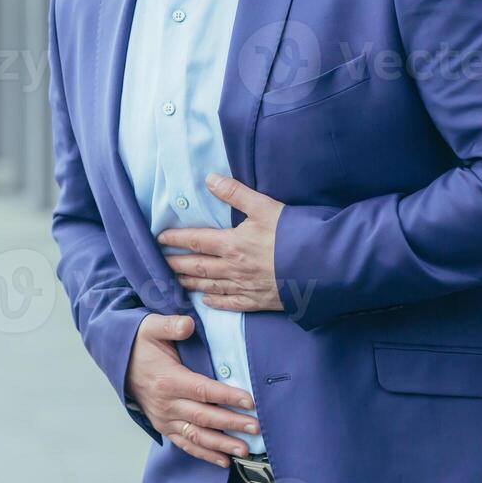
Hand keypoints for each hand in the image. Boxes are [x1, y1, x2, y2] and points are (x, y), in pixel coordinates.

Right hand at [124, 313, 259, 467]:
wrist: (119, 361)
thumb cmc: (140, 344)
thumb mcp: (151, 327)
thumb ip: (171, 325)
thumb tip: (189, 324)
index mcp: (168, 380)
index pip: (203, 390)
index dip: (227, 396)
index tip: (249, 401)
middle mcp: (166, 404)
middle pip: (204, 416)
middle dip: (231, 423)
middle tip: (255, 427)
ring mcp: (164, 418)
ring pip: (196, 435)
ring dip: (221, 445)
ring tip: (244, 450)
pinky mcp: (164, 426)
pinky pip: (185, 444)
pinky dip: (204, 454)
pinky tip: (224, 461)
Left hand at [159, 173, 285, 311]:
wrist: (322, 266)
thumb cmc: (294, 233)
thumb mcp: (265, 206)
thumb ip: (235, 193)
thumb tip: (209, 179)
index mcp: (232, 244)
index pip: (196, 241)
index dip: (176, 239)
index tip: (160, 238)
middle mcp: (234, 268)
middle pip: (197, 266)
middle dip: (176, 264)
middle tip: (159, 263)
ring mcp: (246, 286)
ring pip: (210, 286)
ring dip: (190, 283)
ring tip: (174, 280)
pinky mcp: (260, 300)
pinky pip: (231, 303)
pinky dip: (216, 302)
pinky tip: (206, 301)